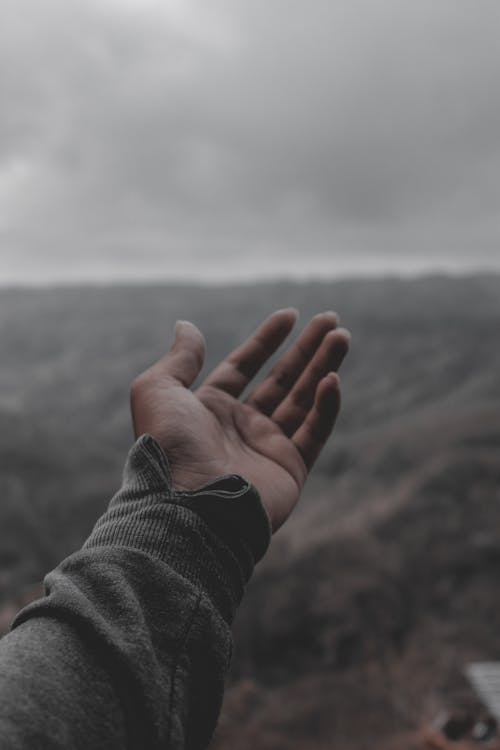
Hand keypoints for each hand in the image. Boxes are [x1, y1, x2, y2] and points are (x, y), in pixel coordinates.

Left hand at [130, 309, 349, 530]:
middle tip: (332, 320)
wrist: (187, 505)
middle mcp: (240, 427)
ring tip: (343, 336)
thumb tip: (186, 325)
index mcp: (210, 408)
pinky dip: (326, 406)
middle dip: (307, 349)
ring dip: (324, 366)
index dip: (267, 339)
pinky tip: (332, 379)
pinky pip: (314, 432)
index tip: (291, 314)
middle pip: (282, 379)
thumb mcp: (158, 390)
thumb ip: (179, 357)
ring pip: (304, 400)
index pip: (244, 366)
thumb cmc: (169, 446)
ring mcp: (267, 448)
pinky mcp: (290, 470)